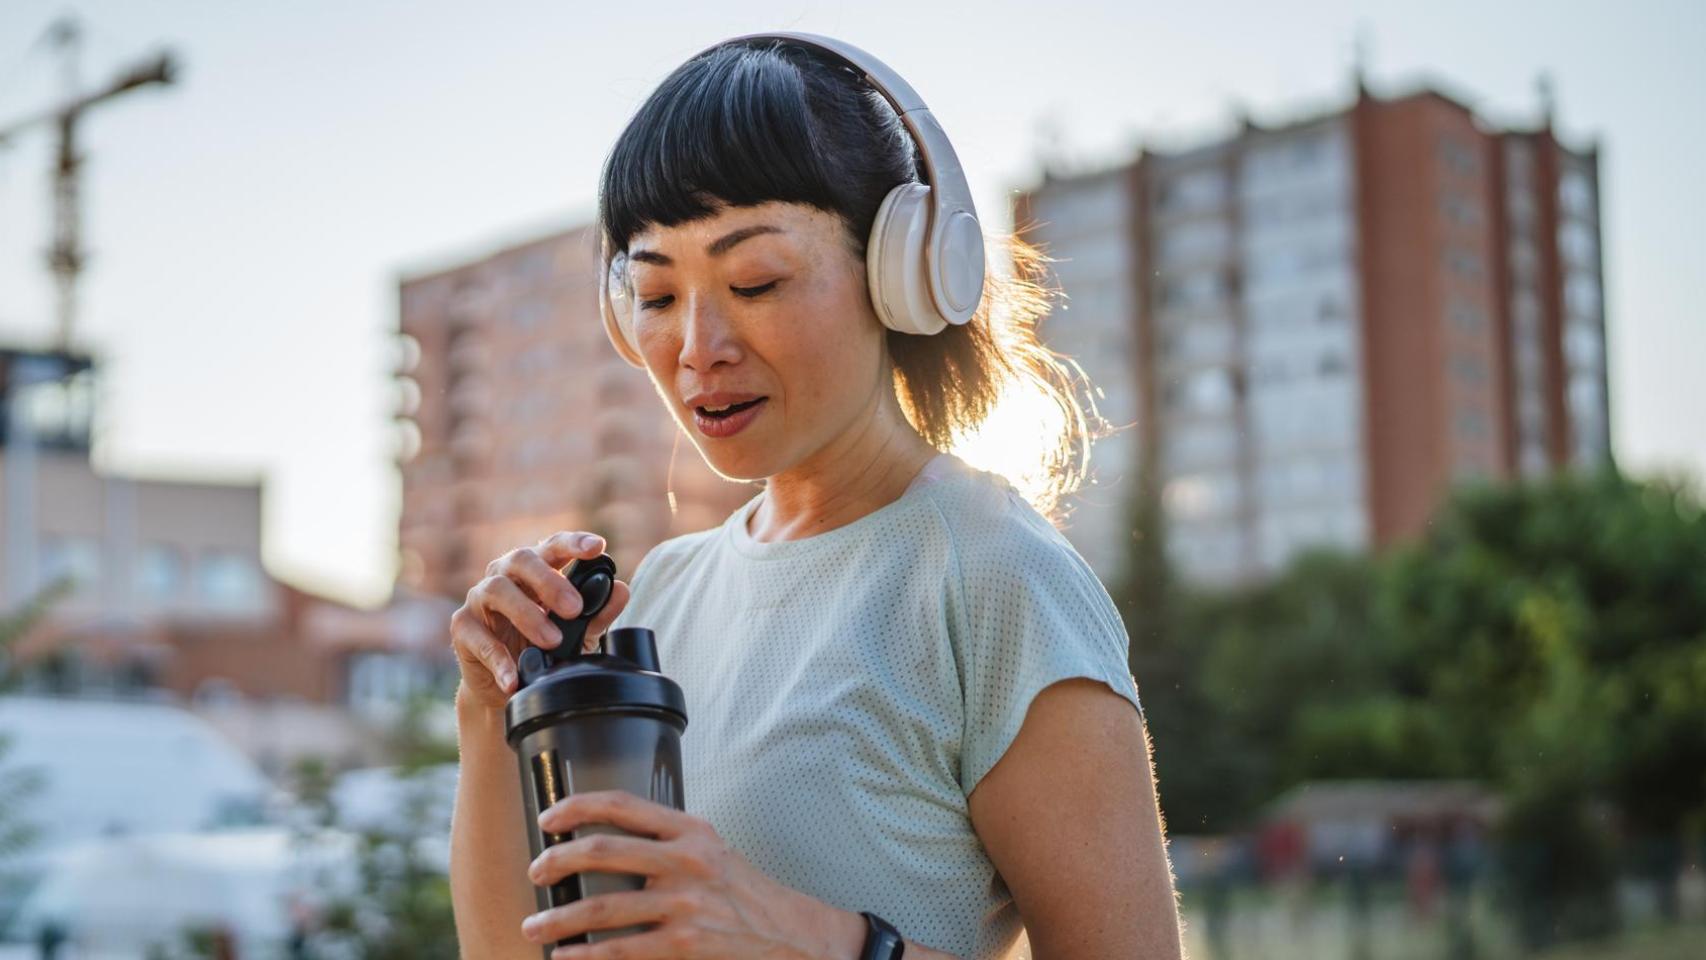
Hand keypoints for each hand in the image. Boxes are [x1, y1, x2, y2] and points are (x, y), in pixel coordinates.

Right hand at [449, 531, 630, 710]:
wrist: (507, 686)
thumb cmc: (543, 648)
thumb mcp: (577, 633)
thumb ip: (598, 613)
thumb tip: (622, 590)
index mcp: (535, 569)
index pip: (553, 546)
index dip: (574, 543)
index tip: (598, 547)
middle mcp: (505, 575)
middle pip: (522, 560)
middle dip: (550, 581)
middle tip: (574, 608)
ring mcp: (480, 598)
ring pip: (498, 590)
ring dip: (527, 614)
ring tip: (552, 641)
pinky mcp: (462, 627)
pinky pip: (479, 637)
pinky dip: (499, 659)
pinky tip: (514, 676)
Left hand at [521, 790, 865, 958]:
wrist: (792, 935)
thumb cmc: (744, 894)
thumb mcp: (713, 851)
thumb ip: (669, 842)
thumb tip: (608, 846)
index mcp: (691, 830)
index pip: (624, 804)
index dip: (578, 807)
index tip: (549, 819)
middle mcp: (687, 860)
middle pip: (604, 851)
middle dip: (557, 861)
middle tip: (536, 871)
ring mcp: (686, 904)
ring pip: (602, 906)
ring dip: (559, 918)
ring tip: (535, 925)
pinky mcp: (684, 945)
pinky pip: (620, 950)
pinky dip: (585, 955)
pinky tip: (565, 957)